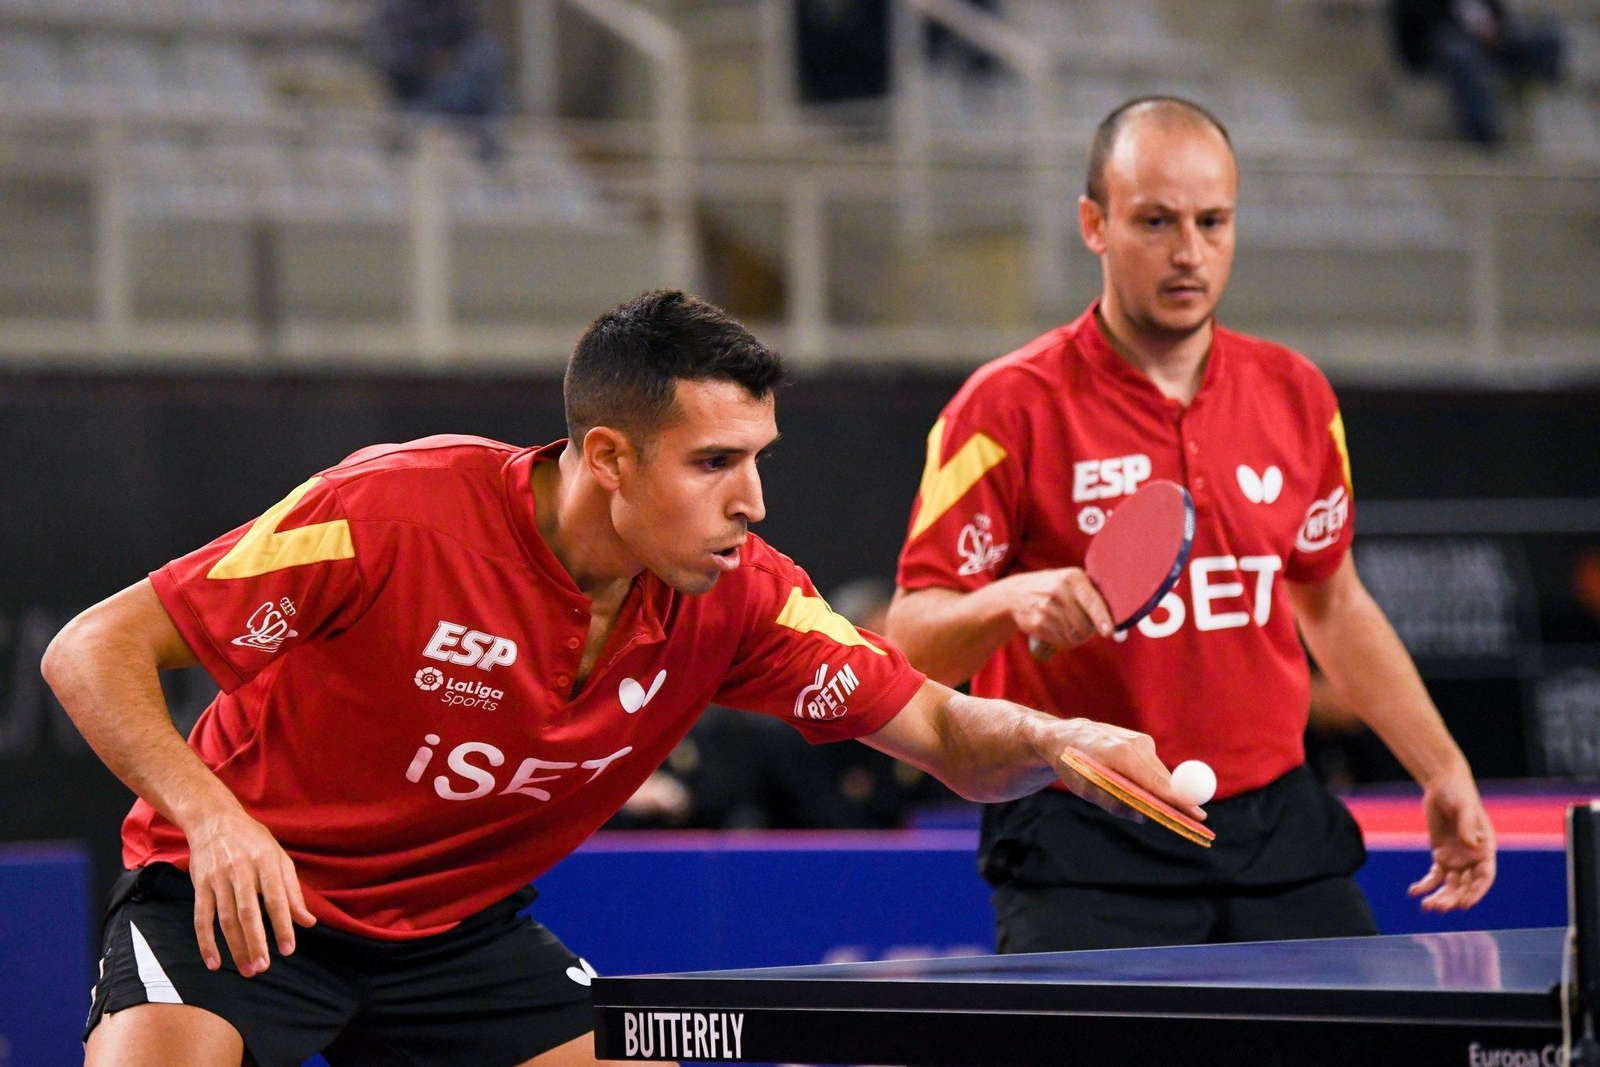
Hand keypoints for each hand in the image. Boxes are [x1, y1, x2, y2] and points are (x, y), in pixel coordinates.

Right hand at [183, 806, 316, 976]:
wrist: (214, 820)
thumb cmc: (253, 841)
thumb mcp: (279, 857)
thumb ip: (292, 891)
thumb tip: (308, 922)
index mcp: (266, 862)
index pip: (276, 899)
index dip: (282, 925)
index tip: (288, 949)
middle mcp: (241, 870)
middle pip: (247, 912)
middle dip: (255, 942)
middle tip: (263, 968)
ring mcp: (217, 878)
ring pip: (225, 919)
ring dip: (234, 947)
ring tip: (247, 970)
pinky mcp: (200, 886)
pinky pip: (201, 918)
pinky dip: (205, 942)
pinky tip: (214, 962)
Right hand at [1006, 569, 1112, 657]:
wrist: (1015, 593)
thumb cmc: (1053, 588)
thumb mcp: (1070, 581)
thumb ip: (1094, 598)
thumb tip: (1120, 631)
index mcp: (1072, 578)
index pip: (1092, 601)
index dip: (1102, 618)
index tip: (1108, 632)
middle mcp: (1059, 591)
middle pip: (1085, 624)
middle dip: (1089, 631)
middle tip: (1086, 627)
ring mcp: (1046, 608)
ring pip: (1074, 636)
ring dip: (1078, 638)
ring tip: (1071, 628)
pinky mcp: (1038, 624)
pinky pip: (1062, 642)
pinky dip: (1066, 642)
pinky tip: (1061, 633)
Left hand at [1046, 719, 1206, 823]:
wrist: (1064, 737)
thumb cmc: (1072, 765)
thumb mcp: (1085, 789)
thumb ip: (1113, 803)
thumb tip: (1143, 817)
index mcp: (1119, 754)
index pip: (1155, 782)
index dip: (1178, 800)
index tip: (1197, 815)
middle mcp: (1134, 743)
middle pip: (1165, 779)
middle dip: (1178, 799)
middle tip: (1194, 819)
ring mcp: (1140, 740)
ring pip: (1159, 774)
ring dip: (1156, 790)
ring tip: (1135, 796)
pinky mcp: (1142, 740)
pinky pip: (1153, 767)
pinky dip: (1148, 779)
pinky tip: (1128, 779)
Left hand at [1409, 775, 1495, 911]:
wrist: (1442, 786)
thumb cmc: (1459, 794)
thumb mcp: (1464, 807)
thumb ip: (1468, 825)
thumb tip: (1472, 846)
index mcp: (1485, 849)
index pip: (1484, 877)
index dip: (1476, 892)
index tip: (1464, 904)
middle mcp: (1472, 858)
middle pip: (1465, 885)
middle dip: (1453, 898)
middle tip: (1438, 907)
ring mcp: (1456, 859)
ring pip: (1449, 885)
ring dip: (1439, 896)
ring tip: (1426, 907)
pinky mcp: (1440, 855)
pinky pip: (1434, 875)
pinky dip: (1425, 885)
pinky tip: (1413, 892)